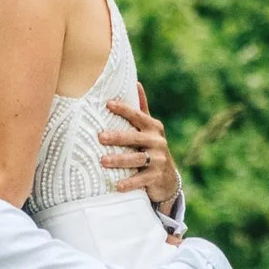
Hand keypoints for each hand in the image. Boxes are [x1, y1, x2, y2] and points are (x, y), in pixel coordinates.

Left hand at [100, 85, 181, 215]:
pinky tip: (117, 186)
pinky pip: (141, 179)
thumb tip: (136, 82)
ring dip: (119, 160)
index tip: (107, 104)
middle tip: (100, 137)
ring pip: (137, 159)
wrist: (168, 179)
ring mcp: (158, 159)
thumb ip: (142, 109)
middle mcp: (157, 141)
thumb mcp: (149, 129)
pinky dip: (129, 182)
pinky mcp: (157, 176)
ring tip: (103, 161)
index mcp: (153, 127)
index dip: (123, 109)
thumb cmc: (152, 149)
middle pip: (135, 137)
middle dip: (118, 137)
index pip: (137, 115)